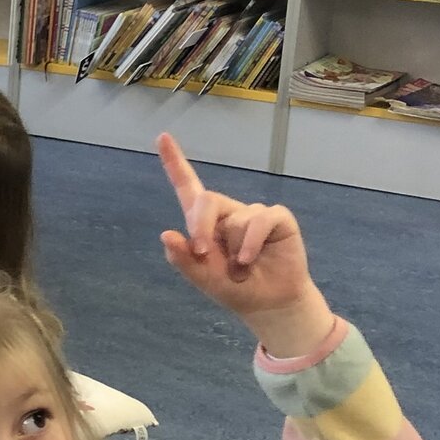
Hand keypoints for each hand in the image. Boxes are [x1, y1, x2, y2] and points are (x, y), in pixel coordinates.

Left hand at [156, 134, 330, 356]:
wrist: (267, 304)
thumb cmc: (234, 289)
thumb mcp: (203, 278)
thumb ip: (183, 259)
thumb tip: (166, 235)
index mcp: (204, 223)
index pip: (187, 186)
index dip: (174, 162)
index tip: (162, 136)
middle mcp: (228, 213)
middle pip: (207, 199)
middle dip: (201, 227)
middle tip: (202, 253)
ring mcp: (253, 213)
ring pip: (237, 220)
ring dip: (234, 250)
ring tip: (241, 269)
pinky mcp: (277, 219)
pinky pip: (261, 220)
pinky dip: (251, 243)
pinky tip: (249, 260)